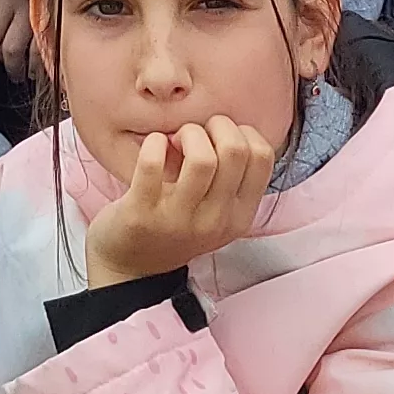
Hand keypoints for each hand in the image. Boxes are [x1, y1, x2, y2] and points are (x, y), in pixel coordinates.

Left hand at [82, 117, 282, 289]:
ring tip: (174, 142)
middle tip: (195, 136)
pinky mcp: (142, 214)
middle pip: (235, 150)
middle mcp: (215, 220)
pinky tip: (153, 147)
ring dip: (187, 134)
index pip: (263, 156)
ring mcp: (179, 219)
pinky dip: (154, 144)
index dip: (242, 132)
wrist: (130, 269)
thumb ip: (229, 178)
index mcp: (239, 216)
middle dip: (216, 126)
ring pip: (202, 158)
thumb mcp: (216, 212)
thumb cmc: (175, 226)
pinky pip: (153, 163)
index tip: (219, 139)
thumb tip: (223, 125)